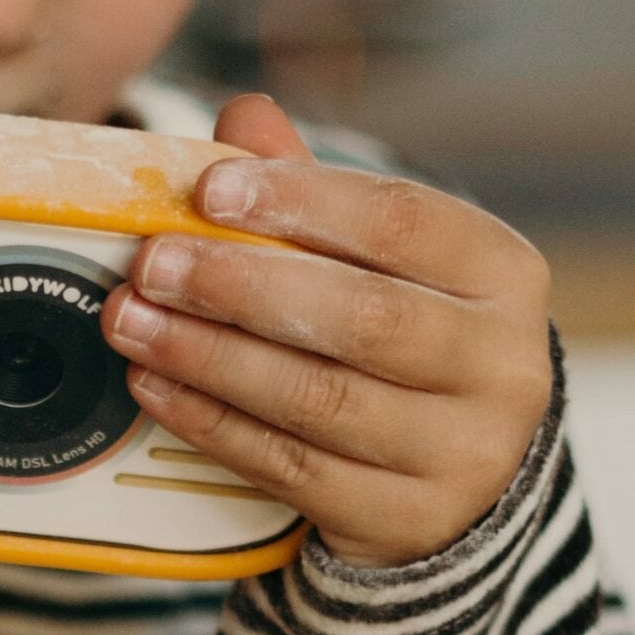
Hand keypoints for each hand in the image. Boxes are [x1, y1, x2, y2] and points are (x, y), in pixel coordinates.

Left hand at [102, 93, 553, 567]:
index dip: (302, 201)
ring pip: (318, 399)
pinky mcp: (402, 518)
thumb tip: (243, 116)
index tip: (211, 187)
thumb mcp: (382, 264)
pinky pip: (291, 467)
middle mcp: (501, 363)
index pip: (403, 222)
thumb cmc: (404, 344)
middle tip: (151, 263)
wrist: (456, 478)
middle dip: (240, 287)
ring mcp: (460, 452)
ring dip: (210, 358)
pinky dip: (213, 423)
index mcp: (503, 272)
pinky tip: (155, 386)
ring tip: (131, 322)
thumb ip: (314, 196)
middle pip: (361, 318)